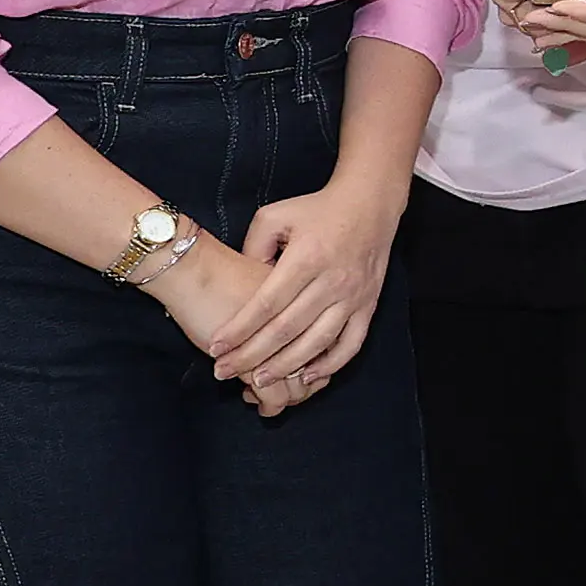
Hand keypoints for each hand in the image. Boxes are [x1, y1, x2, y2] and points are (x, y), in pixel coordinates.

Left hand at [195, 173, 405, 410]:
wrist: (369, 203)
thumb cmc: (316, 209)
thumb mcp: (274, 217)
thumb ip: (254, 249)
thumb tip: (240, 286)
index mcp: (306, 258)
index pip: (267, 303)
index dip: (240, 329)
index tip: (216, 347)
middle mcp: (331, 281)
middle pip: (287, 329)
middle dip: (252, 355)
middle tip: (225, 371)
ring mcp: (353, 296)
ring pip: (317, 342)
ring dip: (287, 366)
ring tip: (259, 382)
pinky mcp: (368, 305)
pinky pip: (351, 343)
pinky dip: (331, 364)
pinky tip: (308, 376)